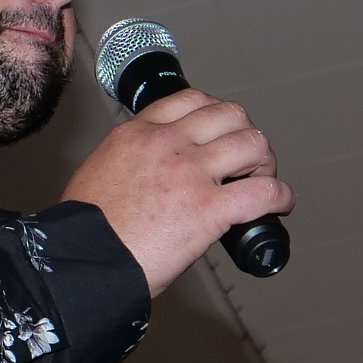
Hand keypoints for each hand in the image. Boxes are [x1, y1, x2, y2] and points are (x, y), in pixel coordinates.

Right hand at [62, 86, 292, 296]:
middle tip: (246, 159)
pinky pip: (264, 191)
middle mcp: (168, 144)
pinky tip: (280, 205)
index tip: (220, 132)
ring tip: (263, 181)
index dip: (215, 114)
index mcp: (138, 134)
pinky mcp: (209, 208)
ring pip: (253, 143)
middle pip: (229, 114)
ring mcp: (191, 173)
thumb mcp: (98, 174)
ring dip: (265, 161)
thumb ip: (128, 164)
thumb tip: (144, 180)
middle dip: (244, 133)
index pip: (190, 100)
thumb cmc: (83, 233)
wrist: (82, 262)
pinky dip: (280, 196)